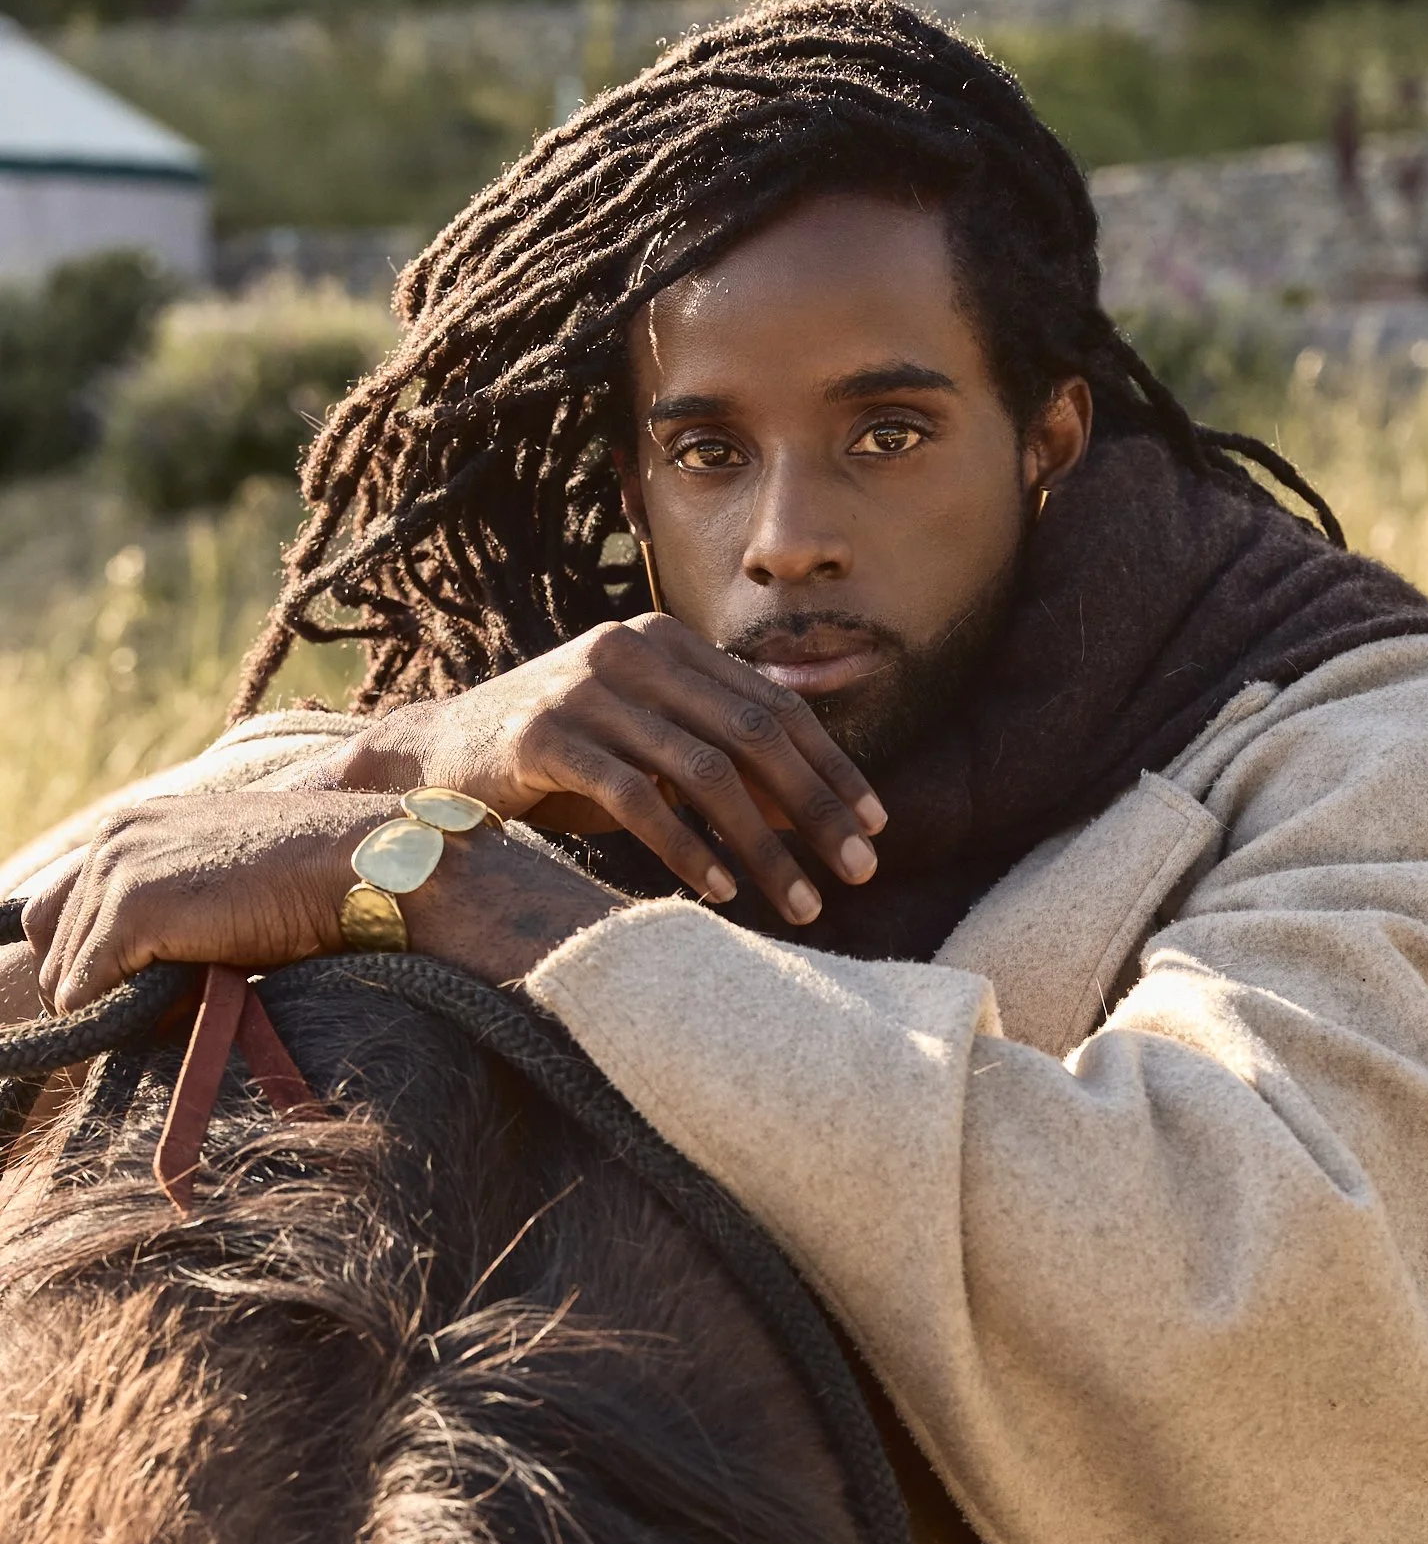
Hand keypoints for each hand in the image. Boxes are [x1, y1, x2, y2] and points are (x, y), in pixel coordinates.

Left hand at [24, 790, 621, 1013]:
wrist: (369, 866)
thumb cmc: (321, 881)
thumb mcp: (235, 885)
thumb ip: (185, 911)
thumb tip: (154, 979)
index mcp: (134, 826)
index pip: (59, 910)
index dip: (93, 960)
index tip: (137, 992)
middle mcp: (112, 837)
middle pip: (50, 941)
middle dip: (96, 985)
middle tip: (160, 1009)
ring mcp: (117, 868)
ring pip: (65, 973)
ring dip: (115, 1004)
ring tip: (184, 1006)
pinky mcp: (133, 907)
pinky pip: (86, 990)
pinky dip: (123, 1015)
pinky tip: (182, 1010)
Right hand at [290, 613, 886, 926]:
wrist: (438, 761)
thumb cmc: (563, 761)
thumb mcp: (649, 745)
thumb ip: (720, 754)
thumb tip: (817, 803)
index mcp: (667, 642)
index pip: (776, 704)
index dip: (833, 767)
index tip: (874, 827)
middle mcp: (631, 650)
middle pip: (754, 735)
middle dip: (816, 810)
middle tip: (859, 872)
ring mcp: (585, 690)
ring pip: (704, 773)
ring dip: (763, 847)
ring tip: (801, 901)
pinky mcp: (543, 736)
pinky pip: (637, 799)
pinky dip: (687, 849)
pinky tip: (721, 891)